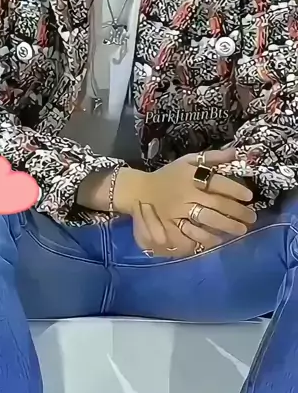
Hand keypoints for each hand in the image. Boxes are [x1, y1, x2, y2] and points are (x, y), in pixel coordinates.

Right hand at [113, 149, 256, 257]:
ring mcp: (179, 211)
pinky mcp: (172, 225)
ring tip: (241, 230)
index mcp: (191, 176)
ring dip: (226, 226)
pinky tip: (220, 239)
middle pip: (216, 203)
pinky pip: (192, 234)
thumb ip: (212, 157)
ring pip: (206, 219)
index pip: (217, 182)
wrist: (141, 190)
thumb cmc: (169, 175)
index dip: (235, 190)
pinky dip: (207, 238)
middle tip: (252, 217)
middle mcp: (186, 193)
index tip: (249, 197)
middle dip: (237, 212)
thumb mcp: (188, 160)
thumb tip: (236, 152)